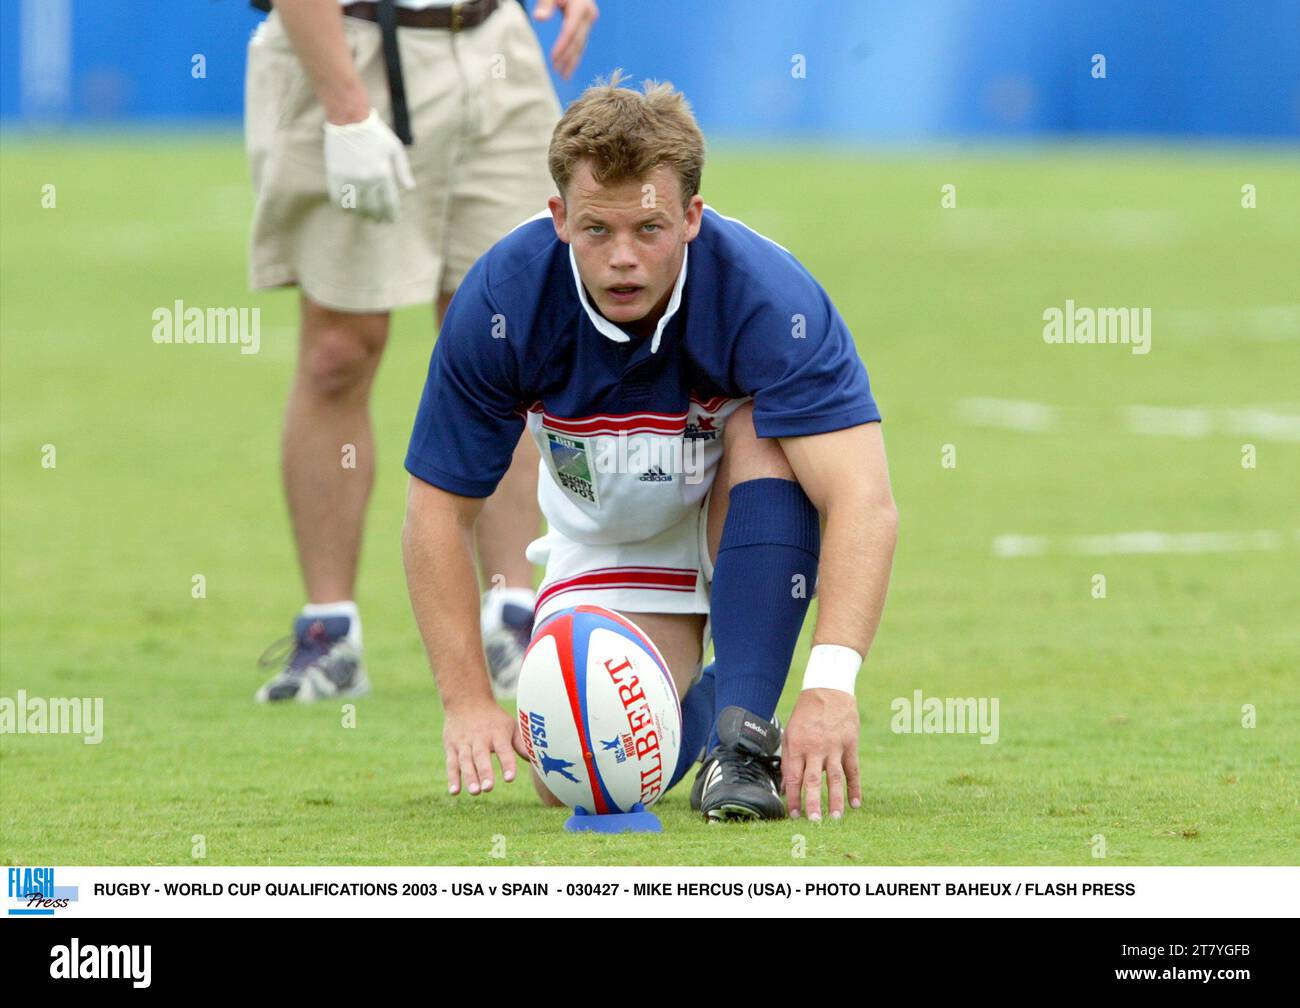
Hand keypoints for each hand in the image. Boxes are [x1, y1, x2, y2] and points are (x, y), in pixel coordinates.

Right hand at [322, 108, 414, 222]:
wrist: (348, 119)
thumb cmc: (375, 133)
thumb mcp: (395, 148)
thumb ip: (403, 170)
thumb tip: (410, 188)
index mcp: (384, 173)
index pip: (390, 203)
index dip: (391, 215)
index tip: (391, 220)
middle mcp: (367, 179)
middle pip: (373, 208)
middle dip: (377, 218)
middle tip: (378, 221)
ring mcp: (350, 178)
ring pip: (356, 207)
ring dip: (361, 215)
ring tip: (364, 216)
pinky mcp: (335, 176)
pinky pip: (338, 200)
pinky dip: (343, 207)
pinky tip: (348, 209)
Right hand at [442, 696, 520, 795]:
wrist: (466, 699)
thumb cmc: (493, 718)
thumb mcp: (509, 725)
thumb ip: (520, 744)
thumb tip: (536, 760)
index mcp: (497, 733)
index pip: (503, 750)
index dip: (507, 764)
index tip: (510, 778)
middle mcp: (480, 738)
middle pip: (481, 756)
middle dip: (485, 772)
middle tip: (489, 788)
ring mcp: (464, 742)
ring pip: (465, 761)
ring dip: (469, 777)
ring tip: (475, 792)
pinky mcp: (451, 747)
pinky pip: (451, 763)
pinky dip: (452, 778)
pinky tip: (455, 792)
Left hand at [533, 0, 597, 79]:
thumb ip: (545, 5)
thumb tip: (539, 18)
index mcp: (581, 7)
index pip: (570, 31)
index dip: (562, 47)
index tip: (553, 60)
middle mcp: (589, 15)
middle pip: (577, 41)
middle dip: (568, 58)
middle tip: (559, 74)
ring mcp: (590, 20)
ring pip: (581, 44)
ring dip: (573, 61)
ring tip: (565, 76)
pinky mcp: (587, 24)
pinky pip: (581, 42)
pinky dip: (575, 55)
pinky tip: (569, 66)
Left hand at [782, 688, 861, 820]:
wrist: (828, 690)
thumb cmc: (805, 714)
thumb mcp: (789, 733)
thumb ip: (788, 760)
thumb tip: (785, 787)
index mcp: (797, 746)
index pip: (793, 777)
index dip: (793, 798)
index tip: (793, 815)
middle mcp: (815, 748)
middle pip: (813, 780)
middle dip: (812, 803)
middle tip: (813, 822)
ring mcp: (834, 747)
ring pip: (834, 778)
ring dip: (835, 800)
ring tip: (835, 819)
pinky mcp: (850, 744)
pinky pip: (853, 770)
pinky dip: (855, 787)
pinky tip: (855, 804)